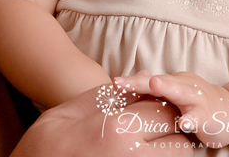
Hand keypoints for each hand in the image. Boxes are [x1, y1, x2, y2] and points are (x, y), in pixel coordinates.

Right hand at [13, 82, 187, 155]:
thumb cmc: (48, 142)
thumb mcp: (78, 109)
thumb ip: (115, 95)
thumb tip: (144, 78)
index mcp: (119, 129)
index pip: (163, 111)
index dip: (162, 105)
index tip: (154, 107)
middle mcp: (133, 156)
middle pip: (179, 142)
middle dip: (173, 133)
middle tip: (157, 130)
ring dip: (171, 151)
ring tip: (151, 145)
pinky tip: (142, 154)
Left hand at [117, 71, 228, 148]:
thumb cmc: (196, 104)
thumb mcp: (174, 95)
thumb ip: (154, 92)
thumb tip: (124, 87)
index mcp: (172, 82)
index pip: (147, 81)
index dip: (130, 82)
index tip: (112, 83)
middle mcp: (183, 86)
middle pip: (158, 82)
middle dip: (138, 82)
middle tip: (119, 82)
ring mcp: (196, 99)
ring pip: (180, 92)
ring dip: (166, 88)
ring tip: (153, 84)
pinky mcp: (208, 115)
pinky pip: (199, 116)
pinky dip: (192, 118)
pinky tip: (184, 123)